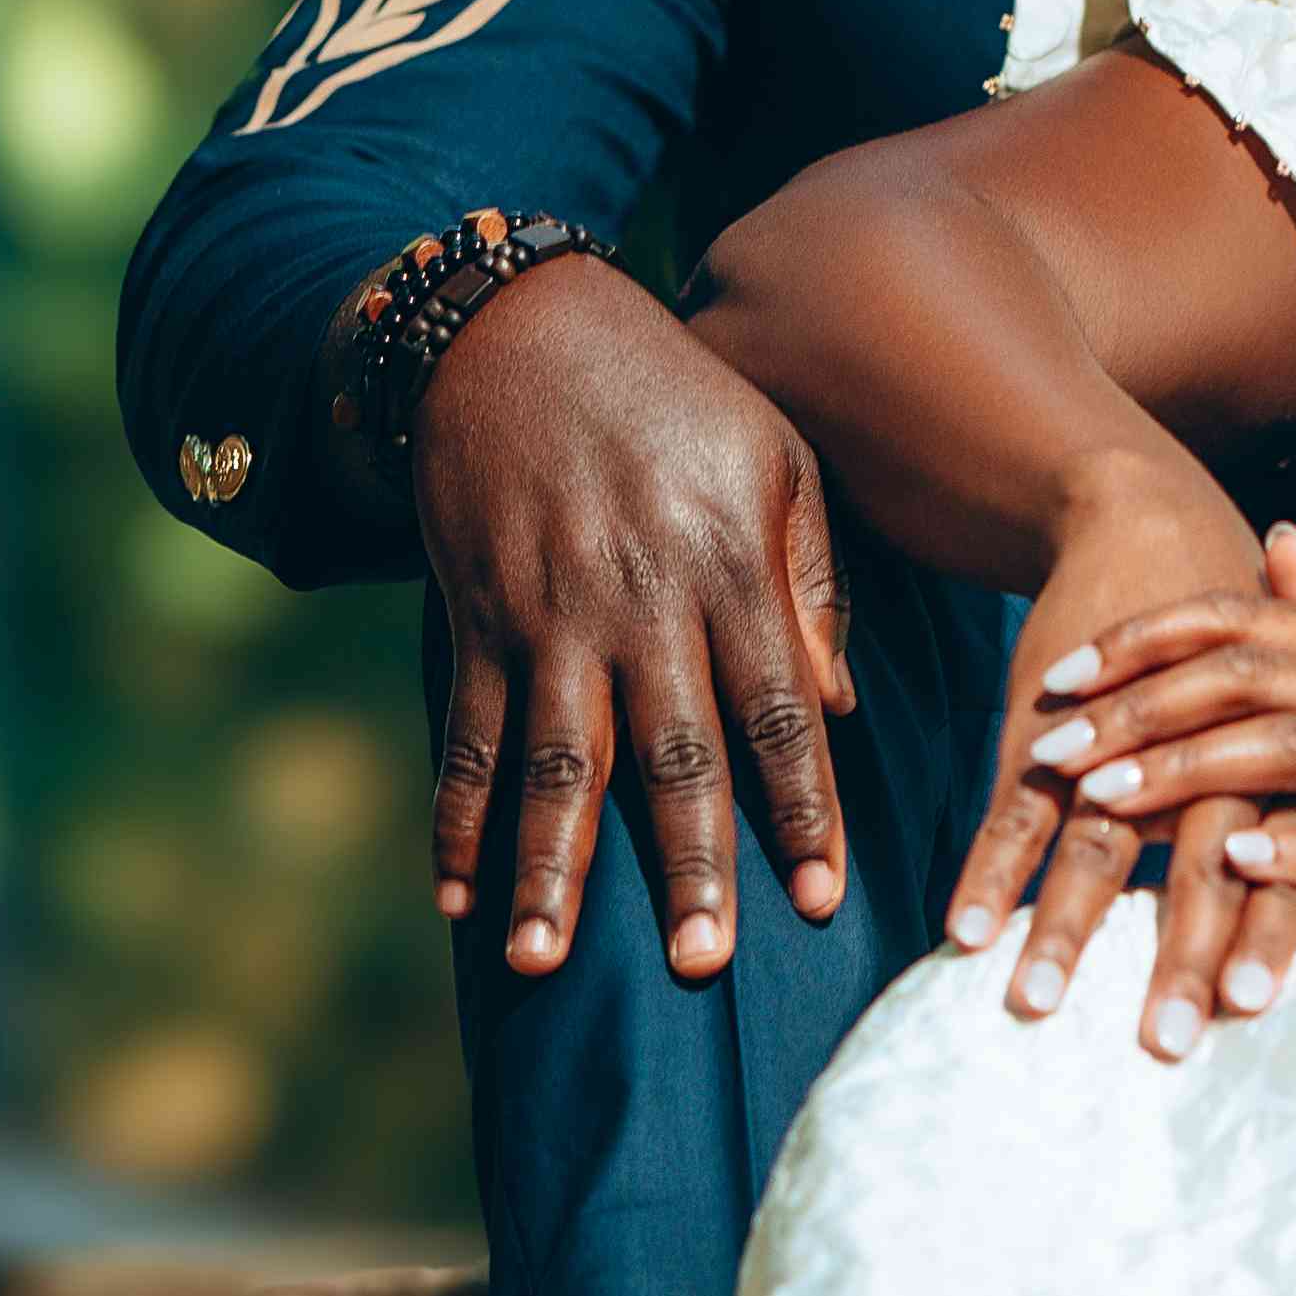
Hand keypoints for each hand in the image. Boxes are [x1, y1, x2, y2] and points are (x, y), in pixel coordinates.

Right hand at [418, 254, 853, 978]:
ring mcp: (548, 616)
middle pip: (671, 755)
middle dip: (686, 867)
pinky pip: (467, 734)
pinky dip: (455, 820)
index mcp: (731, 565)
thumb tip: (841, 708)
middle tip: (699, 964)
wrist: (518, 331)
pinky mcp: (476, 618)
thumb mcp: (776, 457)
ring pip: (555, 763)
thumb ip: (813, 583)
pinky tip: (456, 899)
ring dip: (547, 869)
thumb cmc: (672, 397)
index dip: (803, 809)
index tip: (822, 901)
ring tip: (539, 962)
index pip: (780, 711)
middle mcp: (640, 603)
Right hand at [939, 453, 1293, 1039]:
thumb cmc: (1247, 654)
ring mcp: (1119, 735)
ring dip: (1068, 924)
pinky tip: (967, 929)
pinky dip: (994, 865)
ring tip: (1037, 1005)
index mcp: (1283, 753)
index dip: (1273, 931)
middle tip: (1165, 1044)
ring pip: (1099, 835)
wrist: (1148, 519)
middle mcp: (1204, 747)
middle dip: (1180, 952)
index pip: (1289, 857)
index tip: (1256, 1013)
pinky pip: (1018, 802)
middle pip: (1199, 859)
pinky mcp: (1051, 724)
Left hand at [1021, 538, 1295, 1053]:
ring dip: (1191, 773)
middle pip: (1251, 675)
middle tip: (1053, 746)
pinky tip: (1239, 862)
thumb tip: (1269, 538)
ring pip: (1295, 749)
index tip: (1066, 673)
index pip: (1245, 618)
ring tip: (1105, 801)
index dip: (1148, 638)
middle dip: (1141, 708)